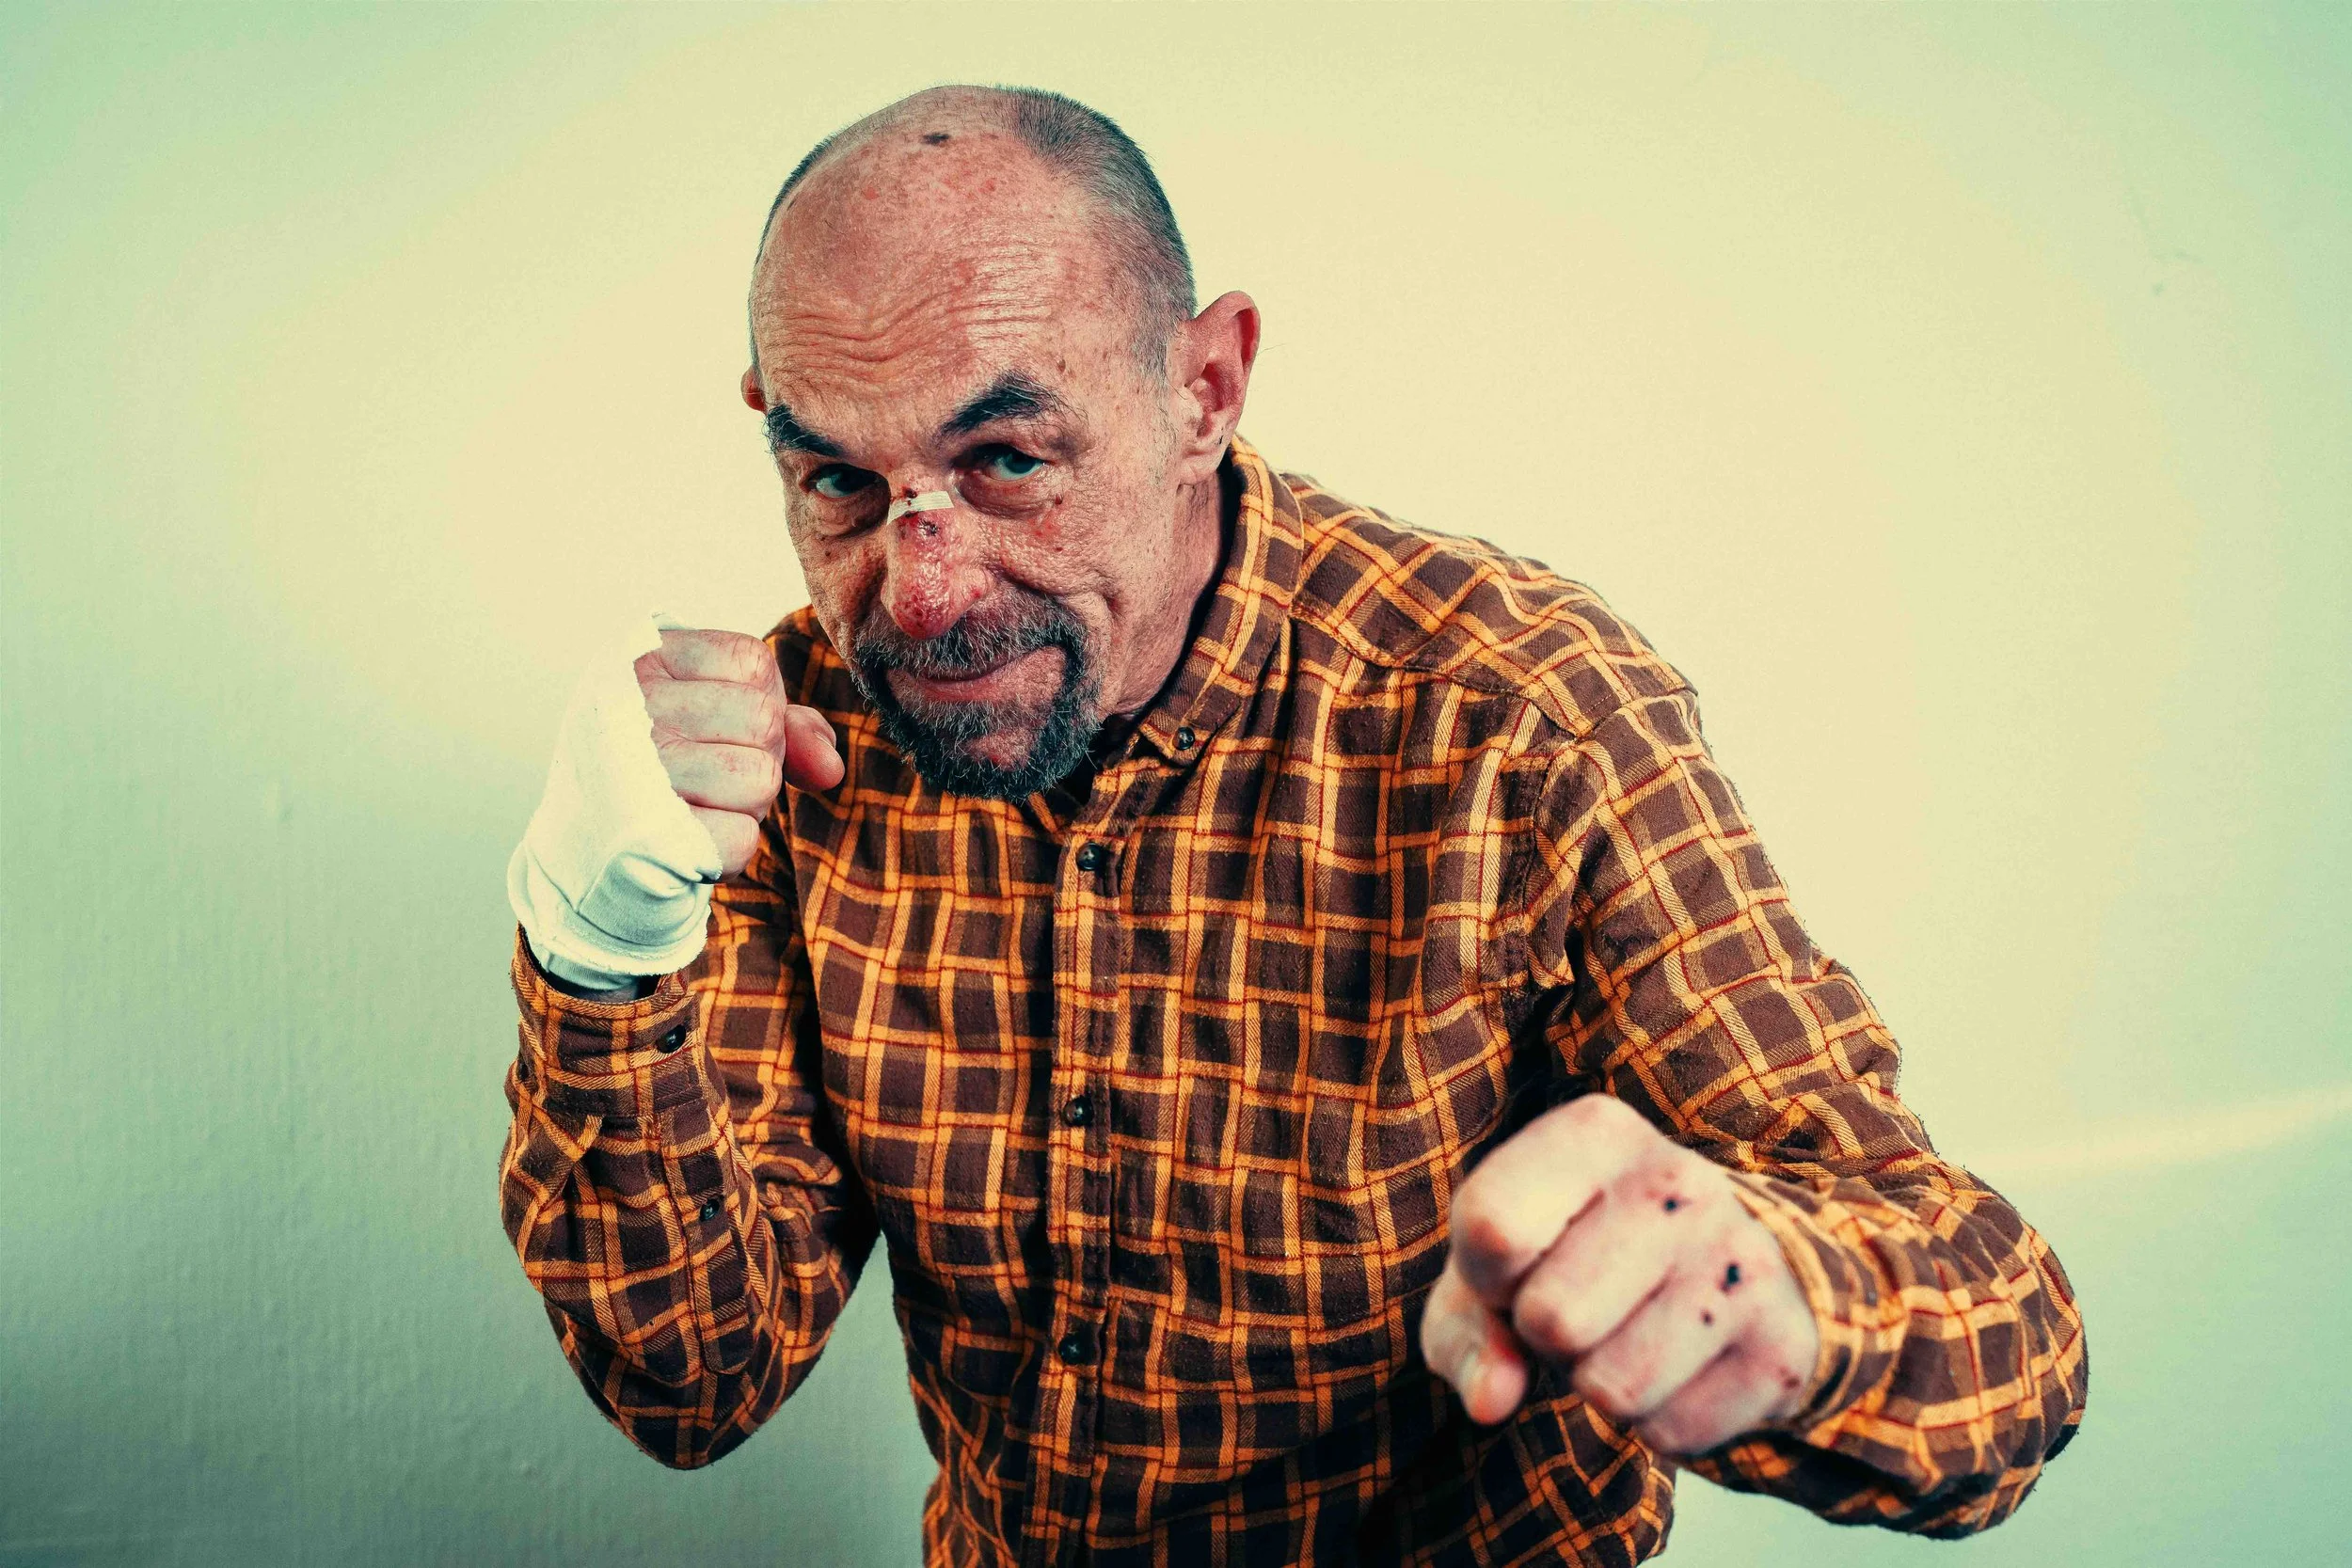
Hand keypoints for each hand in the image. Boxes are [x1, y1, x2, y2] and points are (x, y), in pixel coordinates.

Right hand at [637, 628, 843, 876]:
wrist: (582, 851)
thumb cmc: (655, 771)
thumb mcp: (710, 720)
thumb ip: (782, 723)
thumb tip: (830, 767)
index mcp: (642, 659)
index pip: (754, 662)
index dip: (754, 701)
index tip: (708, 725)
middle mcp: (632, 705)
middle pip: (765, 720)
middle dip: (753, 755)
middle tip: (701, 774)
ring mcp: (635, 770)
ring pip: (762, 779)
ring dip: (742, 805)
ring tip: (692, 803)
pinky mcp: (648, 836)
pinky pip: (743, 840)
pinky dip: (726, 849)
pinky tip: (685, 837)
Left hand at [1419, 1096, 1818, 1455]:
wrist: (1720, 1272)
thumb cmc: (1570, 1262)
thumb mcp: (1492, 1274)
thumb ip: (1464, 1333)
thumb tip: (1493, 1399)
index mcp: (1598, 1132)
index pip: (1492, 1226)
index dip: (1487, 1277)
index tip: (1516, 1265)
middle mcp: (1682, 1178)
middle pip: (1553, 1319)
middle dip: (1548, 1338)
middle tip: (1583, 1305)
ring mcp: (1745, 1257)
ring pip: (1612, 1387)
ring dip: (1601, 1384)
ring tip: (1628, 1331)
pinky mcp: (1784, 1342)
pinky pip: (1672, 1431)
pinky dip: (1658, 1420)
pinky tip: (1680, 1365)